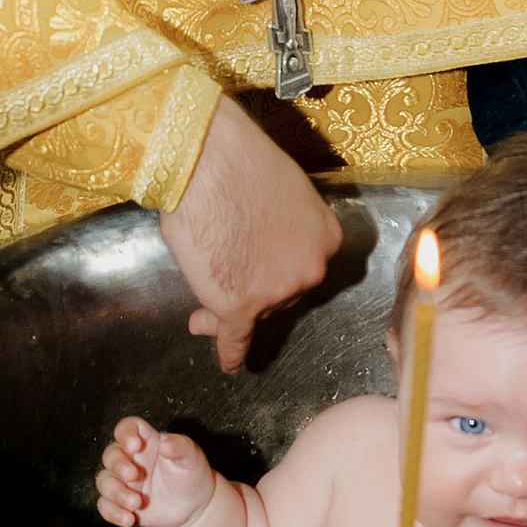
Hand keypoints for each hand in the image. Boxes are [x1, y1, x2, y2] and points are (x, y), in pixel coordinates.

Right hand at [97, 416, 212, 526]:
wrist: (194, 508)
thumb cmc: (191, 475)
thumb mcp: (192, 458)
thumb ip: (180, 448)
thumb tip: (165, 444)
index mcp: (146, 441)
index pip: (127, 428)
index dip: (125, 433)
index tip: (134, 445)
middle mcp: (130, 459)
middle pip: (110, 455)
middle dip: (118, 465)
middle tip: (134, 475)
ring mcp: (123, 482)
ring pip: (104, 481)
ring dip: (116, 492)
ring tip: (136, 503)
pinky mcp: (121, 503)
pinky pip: (105, 506)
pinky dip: (113, 513)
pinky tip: (129, 519)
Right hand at [157, 90, 337, 373]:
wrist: (207, 160)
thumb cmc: (240, 162)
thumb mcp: (286, 190)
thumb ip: (286, 224)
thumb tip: (265, 240)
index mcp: (326, 238)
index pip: (303, 265)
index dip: (276, 267)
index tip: (259, 265)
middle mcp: (311, 270)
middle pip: (281, 291)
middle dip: (253, 289)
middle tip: (225, 281)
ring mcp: (277, 291)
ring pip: (255, 311)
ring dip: (227, 311)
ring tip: (200, 314)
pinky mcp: (241, 306)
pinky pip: (236, 338)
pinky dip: (231, 352)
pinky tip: (229, 365)